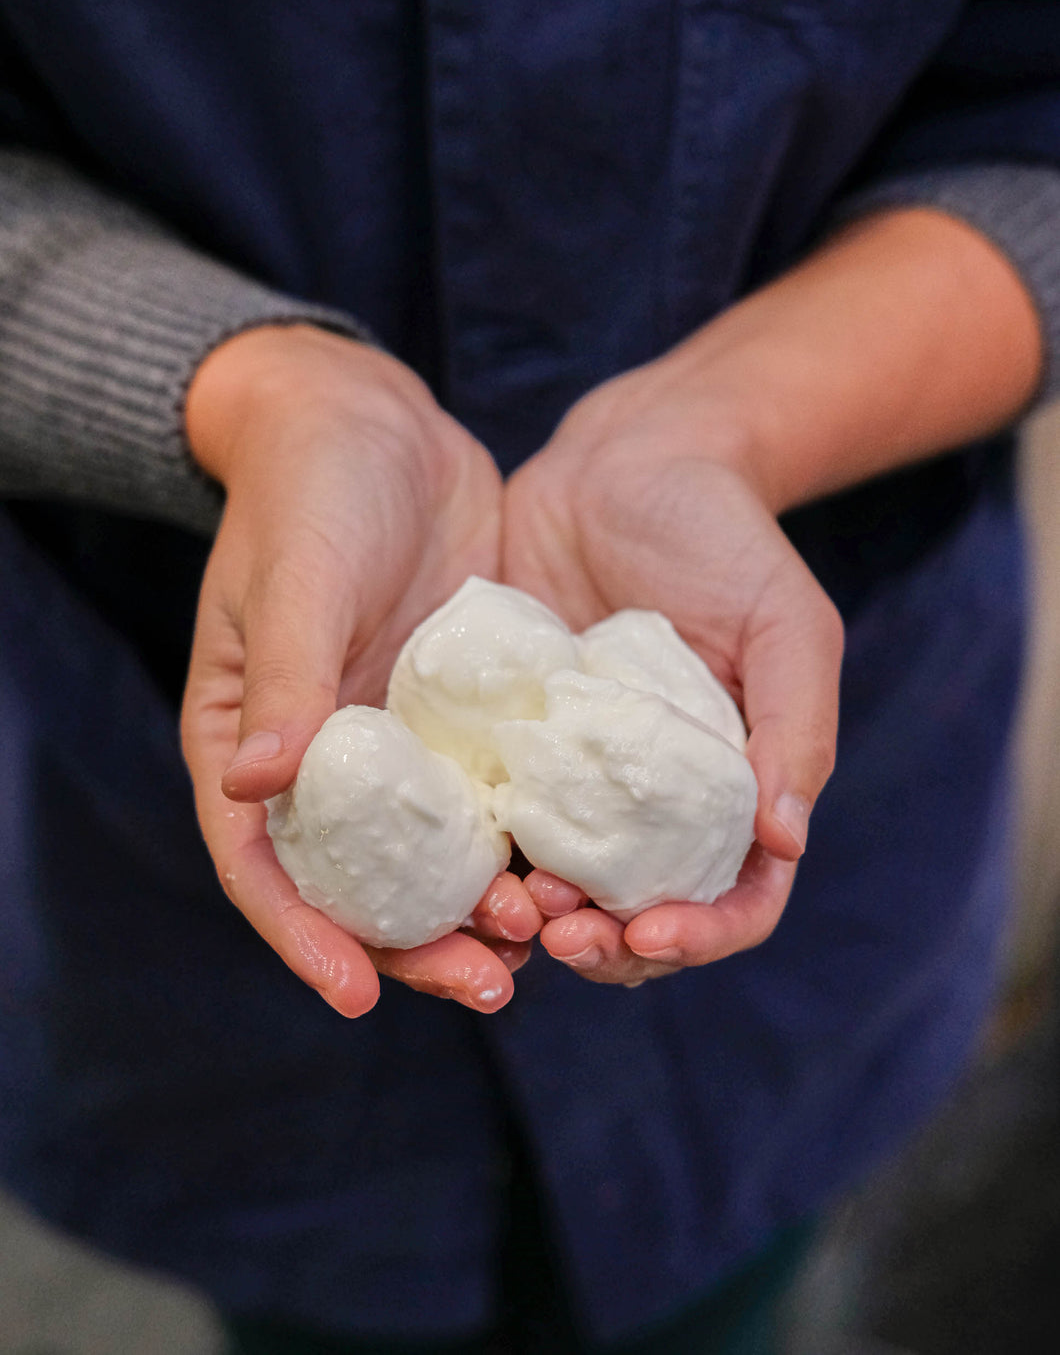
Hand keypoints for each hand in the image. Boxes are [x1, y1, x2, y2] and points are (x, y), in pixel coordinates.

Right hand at [181, 325, 540, 1016]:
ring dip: (480, 906)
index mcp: (254, 741)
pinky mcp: (459, 717)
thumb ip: (286, 682)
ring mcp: (397, 742)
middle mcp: (323, 759)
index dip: (303, 937)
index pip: (263, 867)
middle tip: (489, 984)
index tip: (356, 995)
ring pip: (434, 856)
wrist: (375, 422)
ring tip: (544, 938)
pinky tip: (573, 865)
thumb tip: (249, 791)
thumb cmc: (310, 490)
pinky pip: (489, 796)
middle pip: (360, 884)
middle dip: (416, 945)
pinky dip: (521, 839)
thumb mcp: (298, 580)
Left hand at [504, 342, 843, 985]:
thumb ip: (795, 729)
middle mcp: (658, 802)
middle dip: (608, 946)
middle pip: (643, 916)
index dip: (703, 935)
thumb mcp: (786, 623)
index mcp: (736, 789)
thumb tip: (786, 842)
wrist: (628, 463)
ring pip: (564, 888)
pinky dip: (482, 857)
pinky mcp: (514, 746)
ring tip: (509, 904)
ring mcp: (581, 780)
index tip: (652, 933)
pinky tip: (456, 855)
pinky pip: (497, 820)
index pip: (737, 897)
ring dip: (538, 919)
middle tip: (560, 934)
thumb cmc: (725, 538)